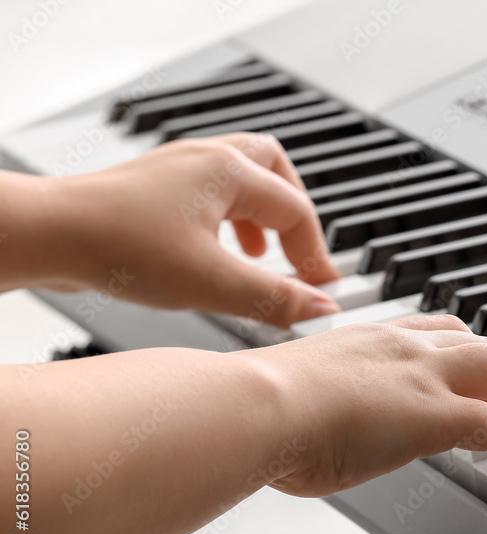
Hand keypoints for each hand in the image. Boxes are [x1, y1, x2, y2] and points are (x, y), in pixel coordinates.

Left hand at [43, 133, 340, 326]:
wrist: (49, 235)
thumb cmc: (117, 246)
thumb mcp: (212, 282)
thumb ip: (275, 297)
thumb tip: (322, 307)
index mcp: (229, 171)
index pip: (296, 211)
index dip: (316, 255)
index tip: (324, 291)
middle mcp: (206, 159)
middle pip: (275, 170)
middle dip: (295, 215)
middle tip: (301, 254)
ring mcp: (178, 169)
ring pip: (241, 178)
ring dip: (260, 216)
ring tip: (261, 256)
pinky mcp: (155, 188)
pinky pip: (210, 192)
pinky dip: (228, 219)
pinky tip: (216, 252)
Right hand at [252, 315, 486, 494]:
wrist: (250, 409)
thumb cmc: (253, 411)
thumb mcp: (297, 400)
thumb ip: (321, 410)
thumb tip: (315, 433)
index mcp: (370, 340)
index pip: (441, 336)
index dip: (476, 355)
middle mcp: (404, 348)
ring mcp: (424, 376)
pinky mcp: (435, 413)